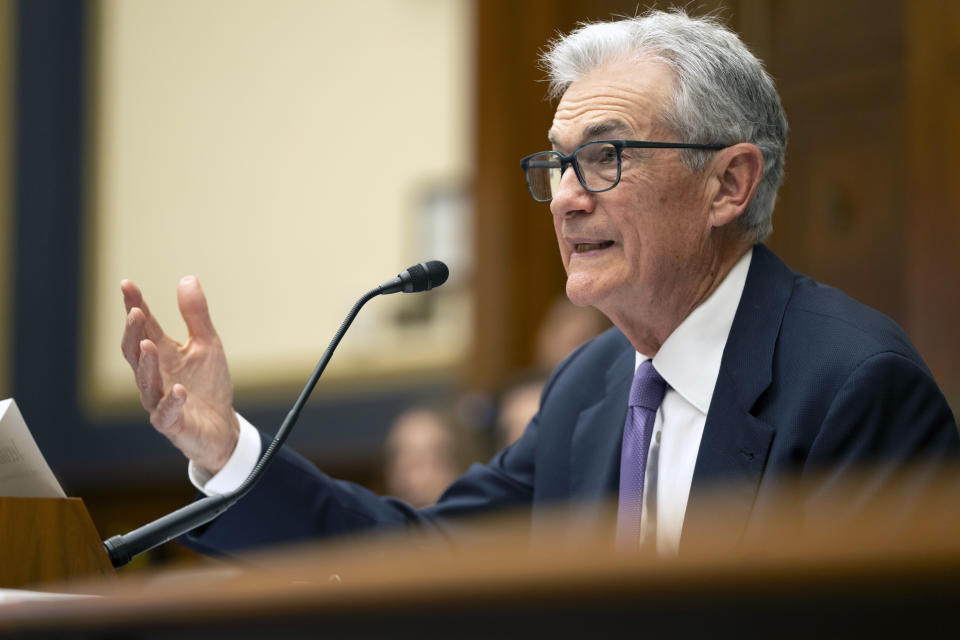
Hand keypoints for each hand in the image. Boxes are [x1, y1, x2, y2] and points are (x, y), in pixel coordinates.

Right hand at [120, 276, 239, 473]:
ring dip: (145, 365)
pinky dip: (171, 402)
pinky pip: (166, 414)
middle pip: (136, 353)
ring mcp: (160, 401)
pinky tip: (178, 391)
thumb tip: (187, 278)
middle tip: (134, 312)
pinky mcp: (172, 424)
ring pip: (146, 384)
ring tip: (147, 345)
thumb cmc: (208, 385)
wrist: (221, 427)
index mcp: (162, 355)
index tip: (127, 284)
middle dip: (133, 333)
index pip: (144, 328)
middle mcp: (155, 376)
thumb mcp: (207, 344)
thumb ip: (196, 315)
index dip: (135, 306)